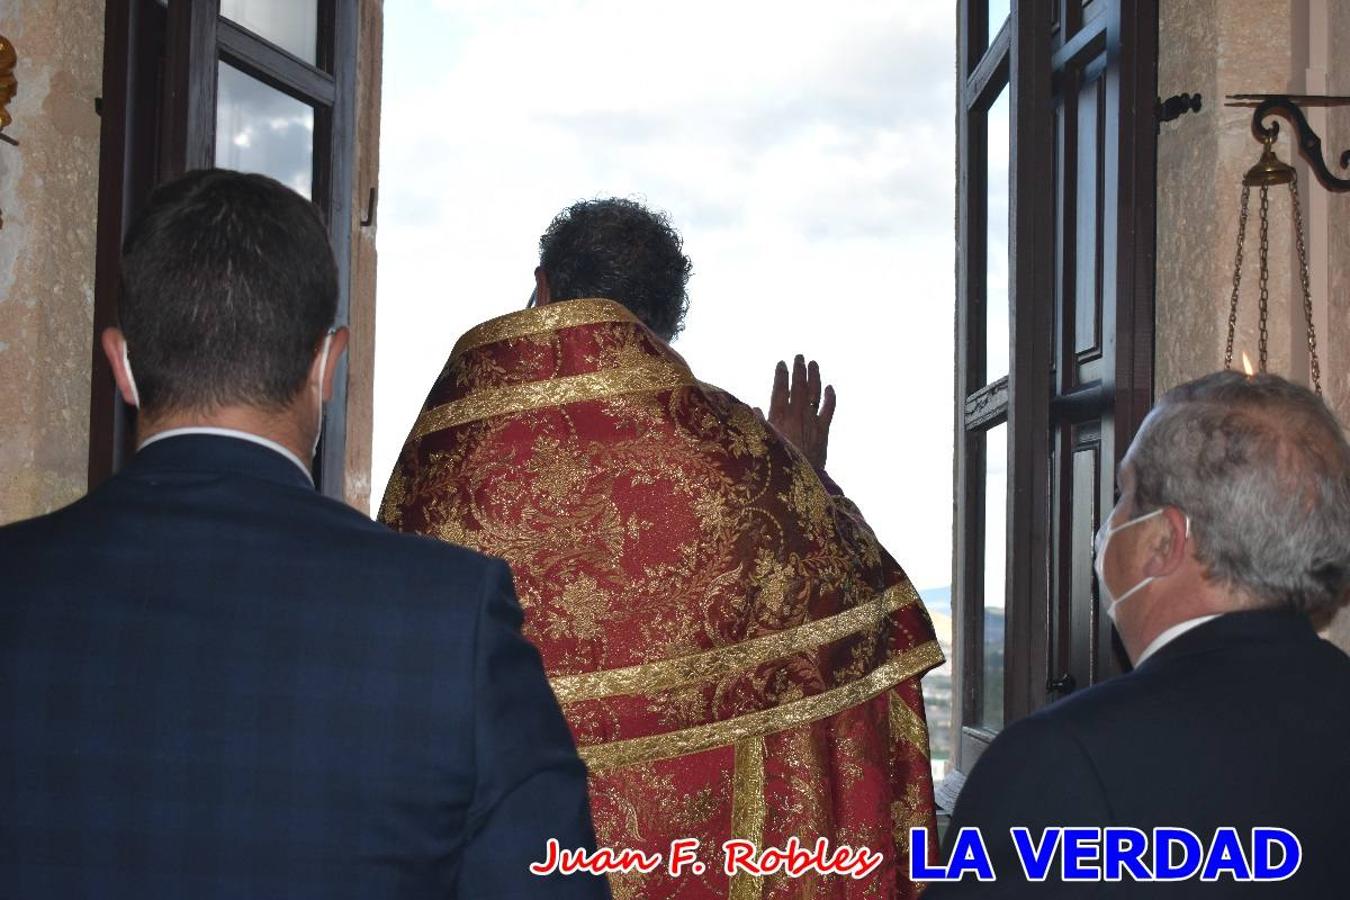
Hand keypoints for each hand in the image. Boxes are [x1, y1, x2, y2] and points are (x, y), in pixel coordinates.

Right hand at [760, 354, 835, 468]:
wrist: (799, 481)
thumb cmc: (777, 464)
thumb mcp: (763, 443)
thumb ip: (758, 424)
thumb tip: (753, 409)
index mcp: (779, 417)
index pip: (780, 389)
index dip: (781, 374)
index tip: (781, 363)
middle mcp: (796, 415)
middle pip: (799, 386)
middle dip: (799, 370)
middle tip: (799, 357)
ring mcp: (812, 422)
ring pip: (815, 393)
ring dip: (815, 377)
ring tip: (814, 364)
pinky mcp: (824, 431)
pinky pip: (829, 409)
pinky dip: (830, 397)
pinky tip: (830, 387)